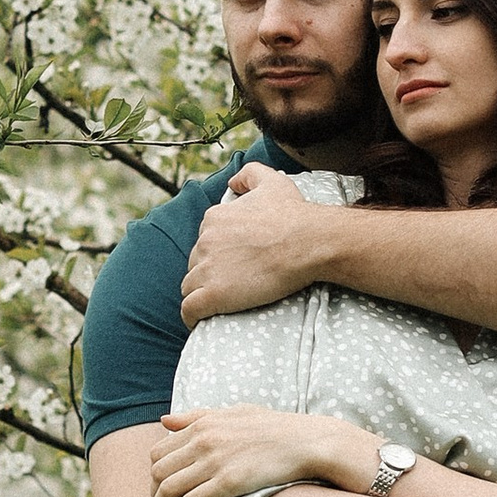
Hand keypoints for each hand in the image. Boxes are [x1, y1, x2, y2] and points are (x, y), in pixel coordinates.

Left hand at [152, 405, 372, 496]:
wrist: (306, 442)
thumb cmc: (274, 428)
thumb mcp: (234, 413)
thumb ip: (197, 416)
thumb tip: (164, 421)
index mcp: (203, 424)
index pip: (159, 451)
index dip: (154, 473)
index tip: (159, 486)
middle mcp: (203, 441)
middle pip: (158, 471)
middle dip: (154, 492)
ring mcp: (214, 462)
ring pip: (169, 488)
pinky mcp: (228, 483)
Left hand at [181, 163, 331, 320]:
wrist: (307, 241)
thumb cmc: (293, 214)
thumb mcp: (272, 181)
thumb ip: (249, 174)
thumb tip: (232, 182)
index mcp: (214, 218)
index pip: (204, 241)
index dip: (216, 254)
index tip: (231, 263)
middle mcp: (205, 241)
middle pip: (195, 263)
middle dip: (207, 273)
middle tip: (231, 283)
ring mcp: (208, 269)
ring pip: (190, 286)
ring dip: (199, 294)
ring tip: (216, 304)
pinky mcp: (214, 294)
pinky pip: (190, 308)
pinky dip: (191, 316)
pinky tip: (198, 322)